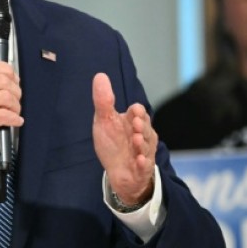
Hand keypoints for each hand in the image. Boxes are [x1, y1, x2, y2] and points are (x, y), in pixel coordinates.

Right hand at [0, 60, 22, 177]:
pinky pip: (4, 115)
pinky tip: (15, 121)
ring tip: (15, 111)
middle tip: (16, 98)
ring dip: (15, 105)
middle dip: (15, 89)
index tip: (13, 79)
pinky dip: (14, 119)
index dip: (7, 71)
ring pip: (5, 96)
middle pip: (1, 80)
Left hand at [92, 72, 156, 205]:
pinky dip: (142, 163)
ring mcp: (143, 153)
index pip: (138, 113)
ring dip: (142, 143)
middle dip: (142, 127)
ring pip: (146, 147)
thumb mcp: (104, 120)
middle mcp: (142, 136)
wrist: (118, 172)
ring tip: (136, 140)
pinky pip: (144, 166)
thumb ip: (103, 100)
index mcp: (133, 122)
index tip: (134, 112)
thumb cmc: (113, 143)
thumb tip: (100, 75)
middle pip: (145, 129)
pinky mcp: (142, 169)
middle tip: (136, 124)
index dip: (137, 112)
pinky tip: (138, 160)